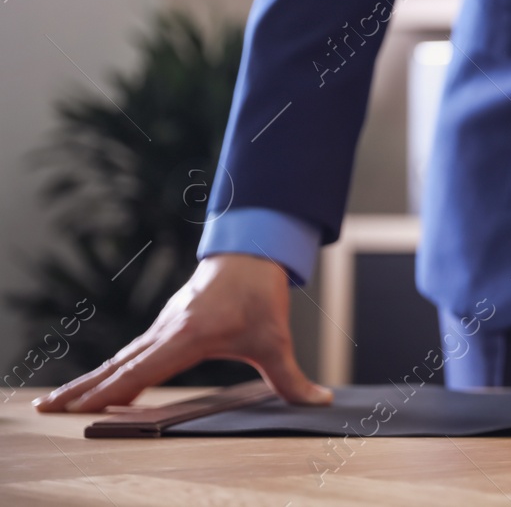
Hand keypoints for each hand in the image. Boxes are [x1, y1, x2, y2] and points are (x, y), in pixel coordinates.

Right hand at [34, 254, 331, 412]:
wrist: (253, 249)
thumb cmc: (259, 293)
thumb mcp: (276, 338)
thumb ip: (292, 377)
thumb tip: (318, 400)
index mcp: (186, 336)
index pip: (141, 371)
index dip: (110, 392)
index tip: (78, 409)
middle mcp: (166, 330)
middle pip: (118, 365)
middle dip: (82, 389)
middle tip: (45, 409)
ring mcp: (164, 325)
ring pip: (121, 357)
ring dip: (90, 379)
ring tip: (58, 401)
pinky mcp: (168, 323)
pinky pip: (133, 350)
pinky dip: (111, 367)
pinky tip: (100, 381)